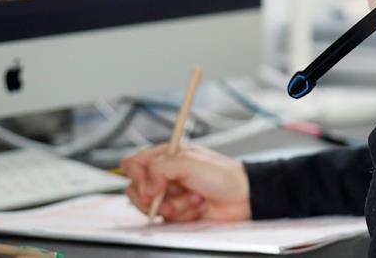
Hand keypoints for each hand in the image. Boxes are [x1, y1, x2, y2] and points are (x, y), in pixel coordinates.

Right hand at [120, 144, 250, 222]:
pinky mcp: (177, 213)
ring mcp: (170, 195)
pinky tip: (197, 207)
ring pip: (150, 206)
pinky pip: (165, 219)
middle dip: (154, 197)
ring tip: (193, 199)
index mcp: (165, 157)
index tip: (152, 186)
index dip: (138, 177)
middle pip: (136, 189)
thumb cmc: (223, 175)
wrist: (243, 198)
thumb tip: (146, 186)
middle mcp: (164, 175)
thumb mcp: (189, 161)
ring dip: (173, 205)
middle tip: (169, 198)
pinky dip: (182, 215)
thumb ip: (160, 169)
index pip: (132, 164)